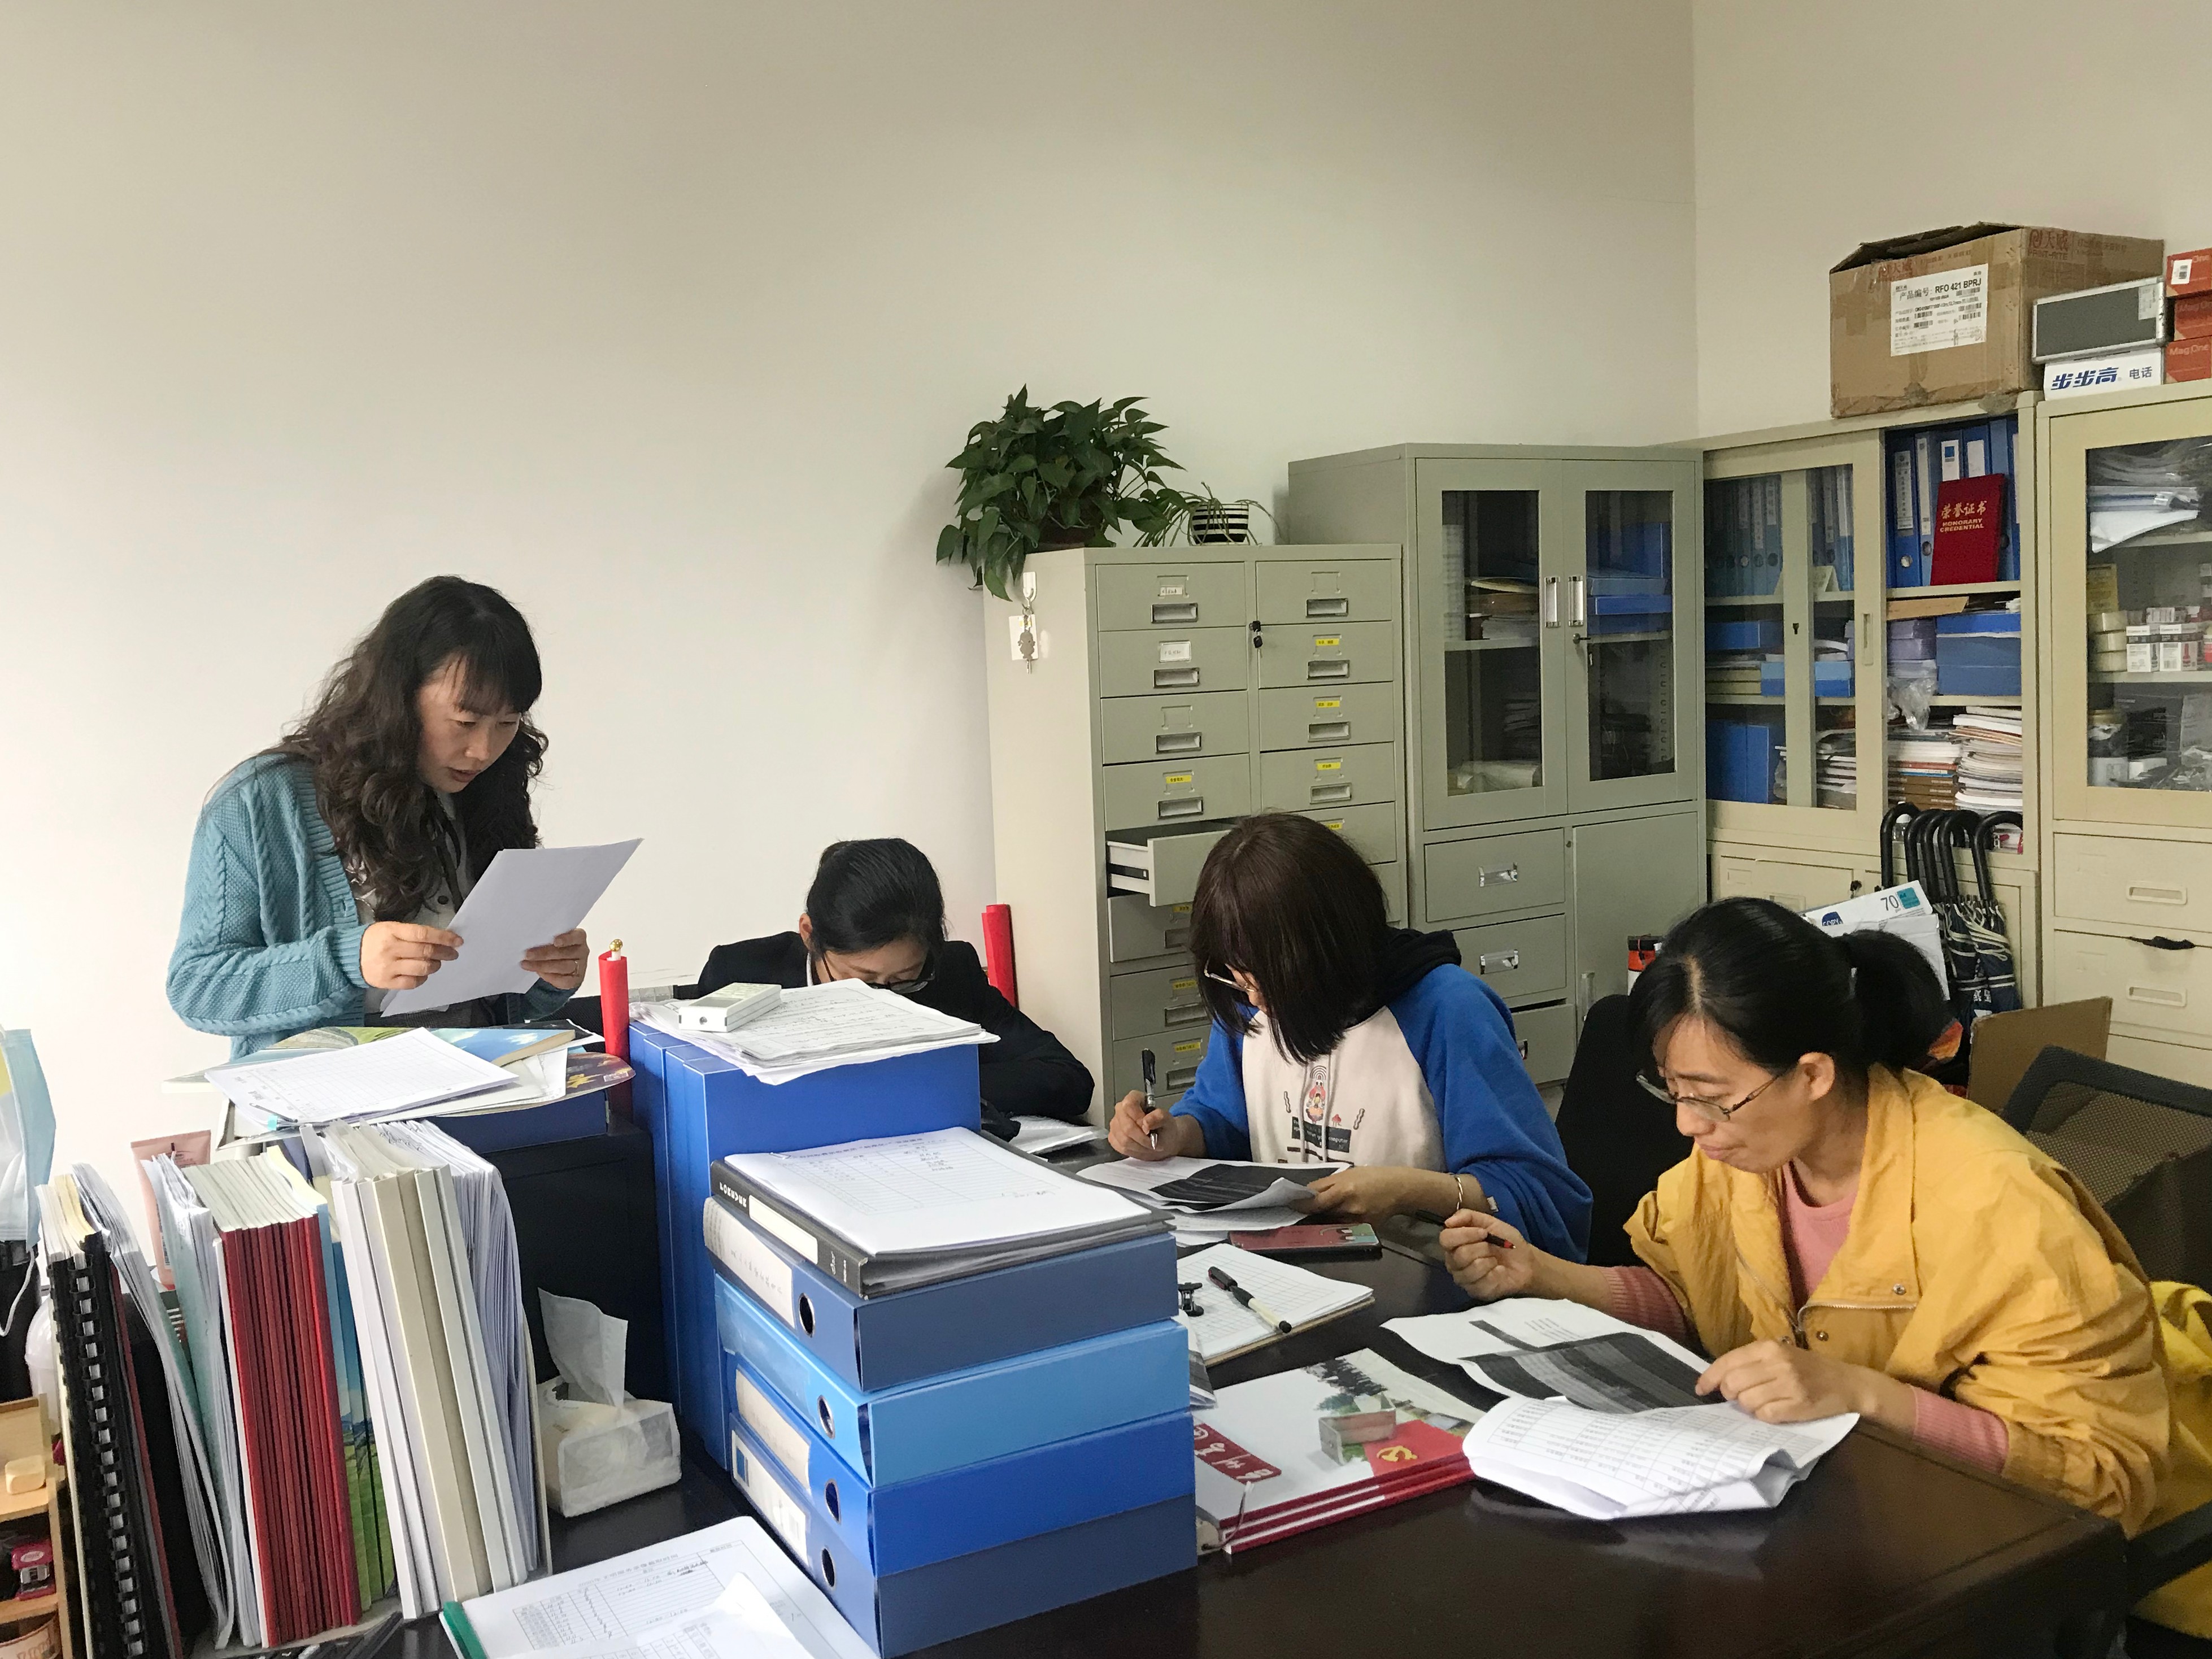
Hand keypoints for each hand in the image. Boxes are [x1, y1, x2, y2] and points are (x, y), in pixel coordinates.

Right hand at [360, 921, 461, 990]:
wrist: (349, 956)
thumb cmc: (374, 939)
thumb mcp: (390, 928)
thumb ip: (412, 933)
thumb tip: (439, 938)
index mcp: (392, 932)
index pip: (423, 934)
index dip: (443, 937)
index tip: (457, 940)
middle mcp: (391, 949)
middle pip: (425, 952)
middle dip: (444, 953)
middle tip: (453, 953)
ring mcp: (388, 967)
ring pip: (422, 968)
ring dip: (435, 966)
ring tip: (436, 963)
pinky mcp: (386, 982)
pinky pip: (412, 982)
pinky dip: (422, 978)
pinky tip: (423, 973)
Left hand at [521, 928, 588, 990]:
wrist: (558, 963)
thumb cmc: (554, 947)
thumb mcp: (552, 939)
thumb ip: (547, 938)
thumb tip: (531, 940)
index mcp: (578, 937)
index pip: (576, 936)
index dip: (567, 939)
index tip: (555, 941)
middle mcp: (582, 951)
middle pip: (565, 953)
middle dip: (545, 954)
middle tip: (528, 955)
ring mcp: (580, 966)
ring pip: (564, 967)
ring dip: (543, 966)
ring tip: (527, 964)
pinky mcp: (576, 979)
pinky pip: (565, 981)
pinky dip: (550, 977)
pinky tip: (539, 973)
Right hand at [1106, 1090, 1197, 1159]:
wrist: (1162, 1140)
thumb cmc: (1164, 1127)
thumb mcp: (1167, 1120)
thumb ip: (1159, 1117)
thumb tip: (1146, 1121)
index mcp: (1134, 1098)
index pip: (1129, 1105)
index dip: (1138, 1118)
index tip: (1148, 1129)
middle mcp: (1121, 1109)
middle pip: (1126, 1126)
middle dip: (1142, 1138)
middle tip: (1153, 1142)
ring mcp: (1115, 1123)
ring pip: (1124, 1139)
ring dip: (1140, 1146)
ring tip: (1149, 1145)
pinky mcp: (1113, 1137)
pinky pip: (1121, 1147)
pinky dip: (1134, 1150)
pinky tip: (1141, 1147)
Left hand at [1302, 1165, 1436, 1221]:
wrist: (1398, 1189)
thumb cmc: (1371, 1177)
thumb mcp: (1347, 1173)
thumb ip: (1325, 1184)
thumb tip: (1305, 1193)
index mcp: (1344, 1188)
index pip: (1316, 1200)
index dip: (1300, 1204)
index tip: (1288, 1205)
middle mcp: (1349, 1206)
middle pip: (1321, 1213)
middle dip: (1309, 1213)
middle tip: (1295, 1212)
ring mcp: (1357, 1220)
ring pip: (1331, 1221)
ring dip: (1321, 1219)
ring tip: (1312, 1216)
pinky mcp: (1363, 1229)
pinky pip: (1343, 1227)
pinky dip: (1336, 1223)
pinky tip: (1335, 1219)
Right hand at [1440, 1211, 1536, 1300]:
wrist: (1526, 1263)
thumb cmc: (1507, 1242)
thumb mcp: (1490, 1222)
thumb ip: (1467, 1216)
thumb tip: (1448, 1222)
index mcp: (1455, 1244)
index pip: (1445, 1238)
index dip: (1464, 1234)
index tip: (1484, 1232)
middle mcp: (1454, 1262)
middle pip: (1458, 1254)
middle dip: (1481, 1248)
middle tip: (1492, 1247)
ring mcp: (1463, 1278)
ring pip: (1469, 1268)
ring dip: (1488, 1260)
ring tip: (1496, 1260)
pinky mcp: (1474, 1291)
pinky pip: (1480, 1281)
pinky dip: (1494, 1273)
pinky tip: (1499, 1271)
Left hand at [1697, 1339, 1895, 1423]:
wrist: (1847, 1382)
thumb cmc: (1809, 1369)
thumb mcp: (1781, 1355)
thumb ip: (1752, 1363)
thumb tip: (1719, 1380)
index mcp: (1769, 1347)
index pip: (1728, 1362)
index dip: (1710, 1377)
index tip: (1701, 1388)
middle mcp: (1777, 1363)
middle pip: (1733, 1384)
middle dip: (1730, 1394)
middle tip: (1739, 1397)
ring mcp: (1789, 1385)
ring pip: (1747, 1402)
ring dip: (1748, 1407)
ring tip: (1761, 1403)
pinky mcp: (1798, 1405)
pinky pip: (1765, 1416)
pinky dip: (1764, 1417)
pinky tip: (1773, 1411)